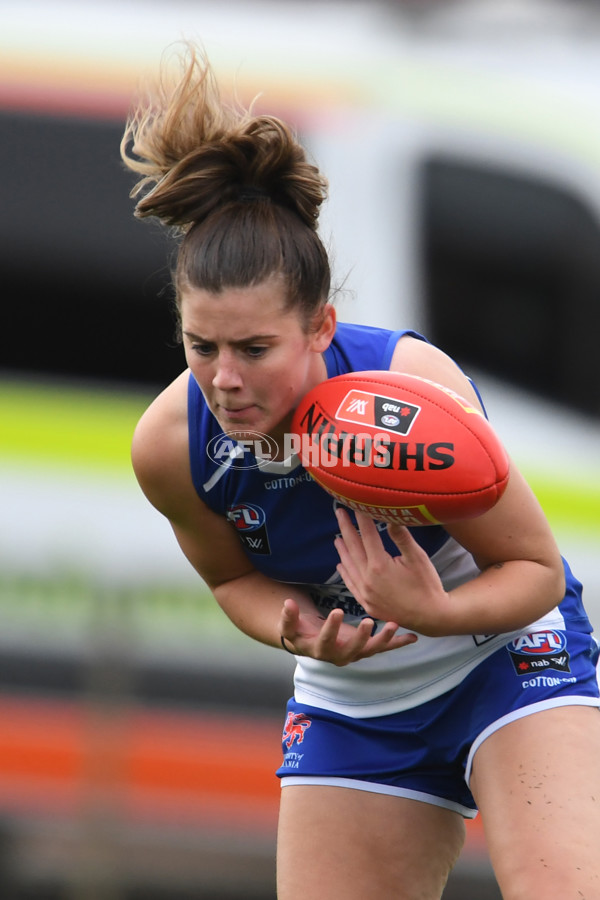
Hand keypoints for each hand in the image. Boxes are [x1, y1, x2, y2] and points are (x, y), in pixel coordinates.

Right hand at [278, 597, 416, 666]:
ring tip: (394, 626)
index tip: (336, 612)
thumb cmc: (300, 631)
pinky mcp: (366, 649)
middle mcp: (340, 656)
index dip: (330, 628)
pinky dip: (398, 643)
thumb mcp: (291, 625)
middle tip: (369, 621)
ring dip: (384, 640)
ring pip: (371, 650)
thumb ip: (288, 617)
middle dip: (361, 636)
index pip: (325, 640)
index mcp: (320, 649)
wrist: (311, 642)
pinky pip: (383, 647)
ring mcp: (355, 653)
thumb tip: (287, 604)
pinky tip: (412, 637)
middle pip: (353, 650)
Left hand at [333, 508, 452, 636]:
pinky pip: (350, 584)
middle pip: (353, 548)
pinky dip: (344, 572)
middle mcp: (367, 579)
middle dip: (346, 528)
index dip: (360, 518)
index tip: (355, 504)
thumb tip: (390, 516)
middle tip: (339, 512)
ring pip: (348, 566)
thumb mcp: (417, 558)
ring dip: (342, 550)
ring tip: (337, 537)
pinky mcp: (367, 604)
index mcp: (379, 566)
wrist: (432, 617)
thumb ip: (401, 537)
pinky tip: (341, 564)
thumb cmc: (427, 585)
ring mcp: (365, 593)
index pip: (366, 535)